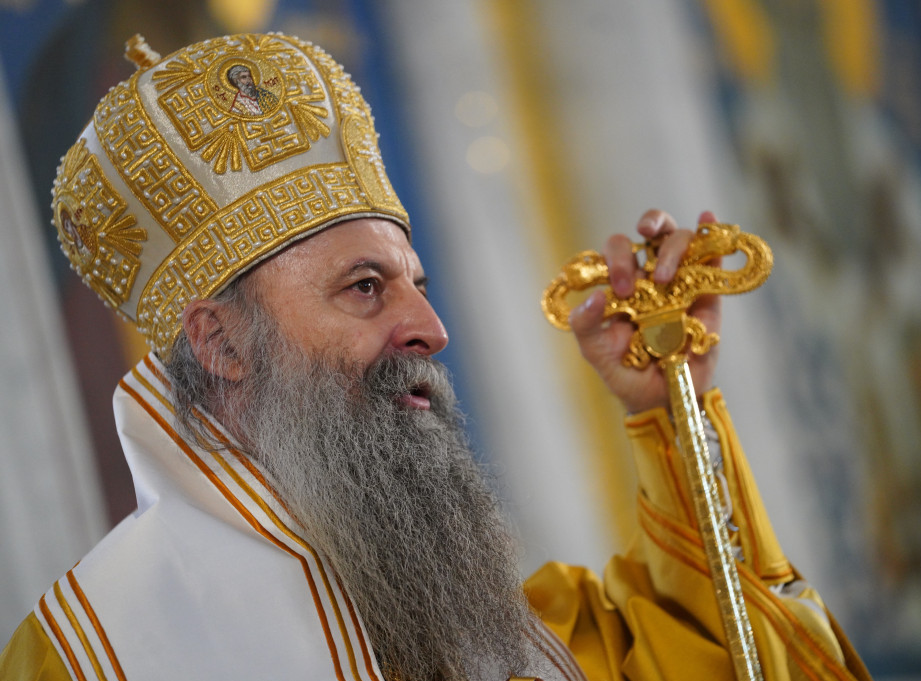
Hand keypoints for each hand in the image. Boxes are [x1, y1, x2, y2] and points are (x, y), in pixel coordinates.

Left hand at [569, 209, 721, 413]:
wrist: (663, 399)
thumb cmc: (626, 373)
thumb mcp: (596, 354)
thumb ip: (586, 326)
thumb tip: (595, 297)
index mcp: (622, 284)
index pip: (617, 251)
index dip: (618, 259)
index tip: (622, 288)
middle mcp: (650, 276)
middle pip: (651, 233)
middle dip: (648, 235)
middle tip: (647, 273)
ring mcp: (681, 281)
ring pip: (679, 239)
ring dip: (674, 247)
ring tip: (666, 277)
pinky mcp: (708, 294)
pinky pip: (711, 256)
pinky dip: (711, 231)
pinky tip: (709, 216)